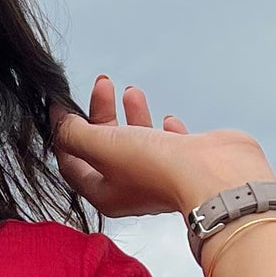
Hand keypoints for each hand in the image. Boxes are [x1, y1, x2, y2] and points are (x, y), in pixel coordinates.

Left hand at [55, 77, 271, 221]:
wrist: (215, 176)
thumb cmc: (161, 168)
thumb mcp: (102, 146)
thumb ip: (75, 134)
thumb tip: (60, 123)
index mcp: (104, 192)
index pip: (72, 162)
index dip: (63, 131)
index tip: (62, 105)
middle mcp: (130, 188)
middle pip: (104, 147)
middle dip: (100, 113)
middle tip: (103, 84)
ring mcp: (159, 176)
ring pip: (136, 141)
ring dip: (131, 114)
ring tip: (132, 91)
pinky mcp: (185, 165)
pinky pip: (169, 145)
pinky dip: (164, 129)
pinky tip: (166, 119)